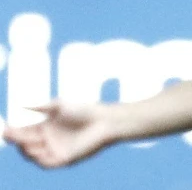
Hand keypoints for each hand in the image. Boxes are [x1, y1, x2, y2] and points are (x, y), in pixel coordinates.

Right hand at [2, 101, 117, 167]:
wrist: (104, 120)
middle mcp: (47, 140)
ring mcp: (55, 150)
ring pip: (33, 155)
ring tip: (24, 142)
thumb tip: (22, 105)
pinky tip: (35, 151)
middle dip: (17, 140)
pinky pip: (46, 163)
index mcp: (44, 127)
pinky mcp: (64, 159)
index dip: (13, 132)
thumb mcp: (59, 105)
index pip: (23, 133)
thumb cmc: (84, 110)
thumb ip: (40, 107)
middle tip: (10, 135)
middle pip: (25, 144)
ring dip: (26, 149)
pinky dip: (39, 159)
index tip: (5, 129)